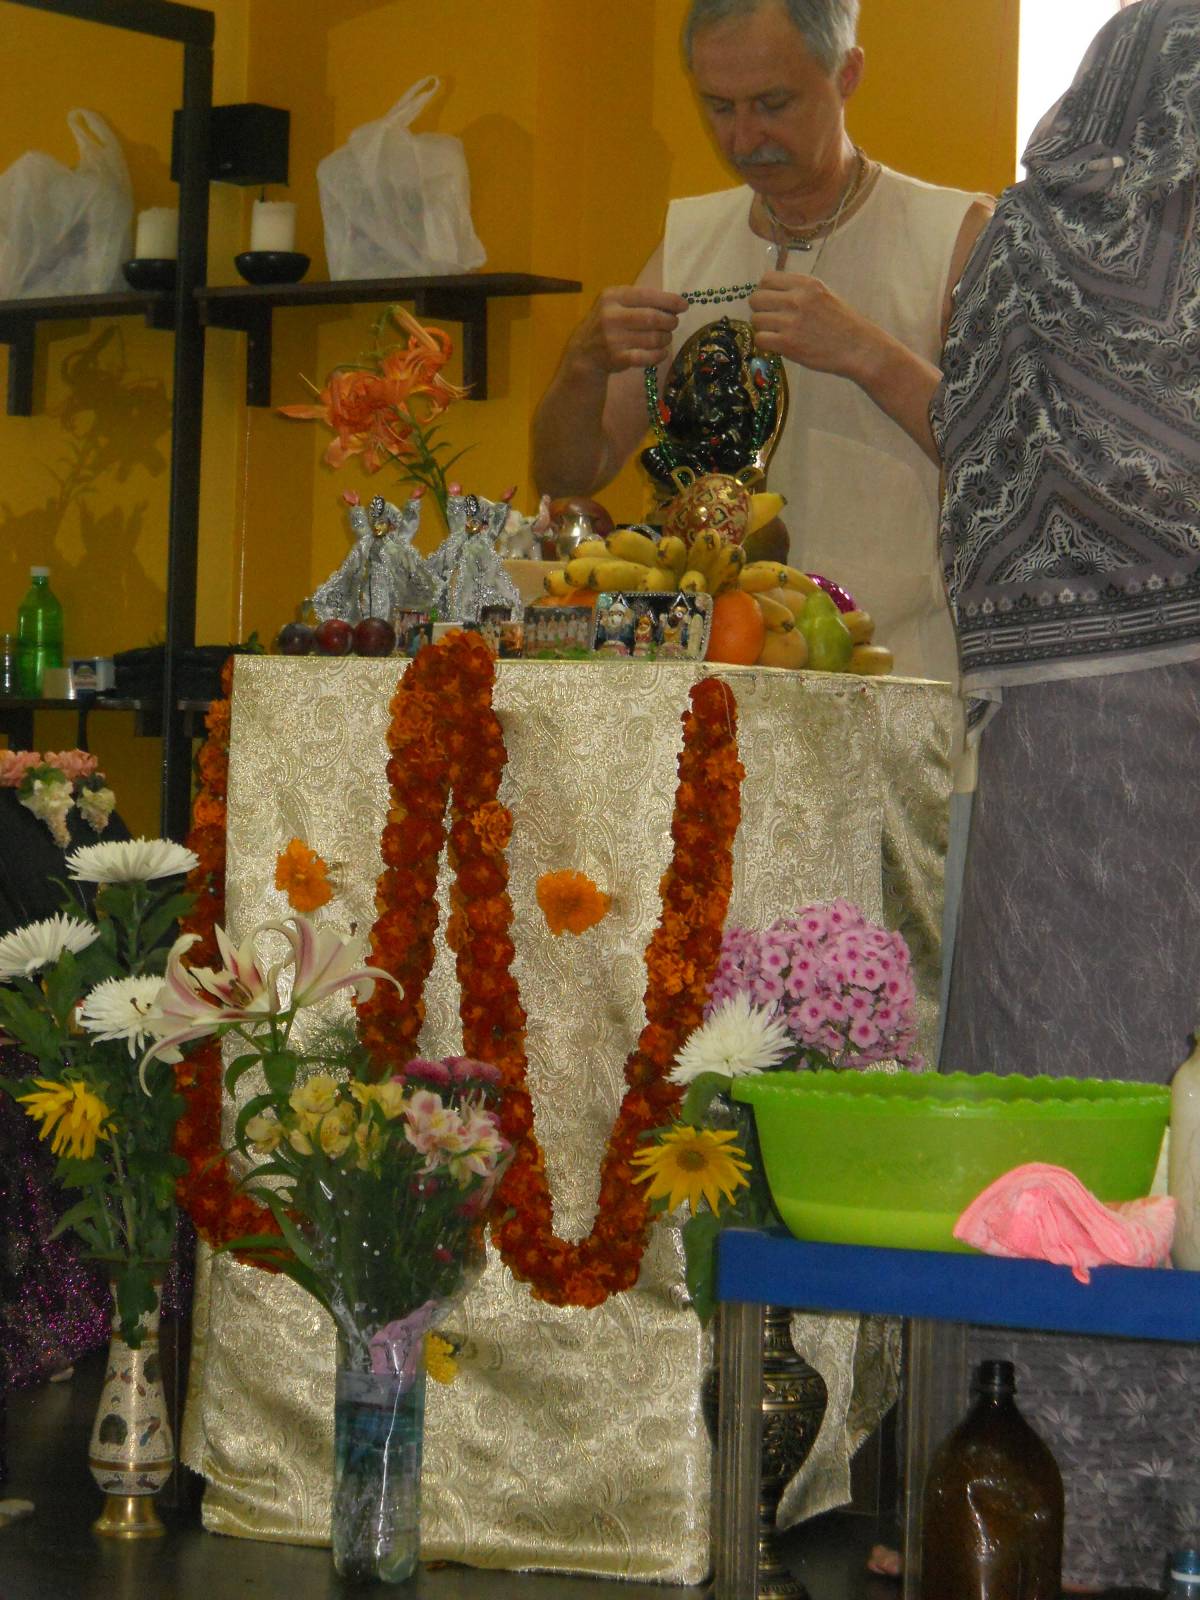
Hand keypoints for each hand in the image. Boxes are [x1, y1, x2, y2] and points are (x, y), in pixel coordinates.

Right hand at [569, 286, 688, 375]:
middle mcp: (611, 316)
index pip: (646, 295)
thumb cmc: (607, 324)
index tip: (684, 306)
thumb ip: (639, 301)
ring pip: (652, 338)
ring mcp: (613, 338)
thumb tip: (675, 304)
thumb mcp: (615, 304)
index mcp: (612, 296)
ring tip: (666, 338)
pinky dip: (659, 355)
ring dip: (666, 338)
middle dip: (669, 321)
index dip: (669, 301)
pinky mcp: (616, 358)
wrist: (584, 353)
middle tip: (674, 324)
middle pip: (652, 317)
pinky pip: (647, 357)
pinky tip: (662, 353)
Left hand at [749, 270, 876, 381]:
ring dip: (763, 328)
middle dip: (760, 309)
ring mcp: (791, 322)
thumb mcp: (824, 294)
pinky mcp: (787, 343)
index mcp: (806, 284)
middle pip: (756, 299)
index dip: (764, 291)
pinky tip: (777, 345)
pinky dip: (765, 343)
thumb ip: (799, 291)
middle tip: (771, 319)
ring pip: (756, 320)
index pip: (767, 279)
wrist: (858, 348)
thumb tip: (772, 292)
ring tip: (776, 333)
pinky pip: (760, 339)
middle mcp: (796, 299)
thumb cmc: (843, 323)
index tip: (770, 301)